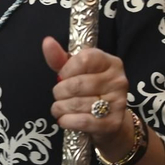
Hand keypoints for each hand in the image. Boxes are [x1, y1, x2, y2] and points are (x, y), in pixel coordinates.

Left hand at [42, 36, 134, 156]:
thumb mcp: (75, 72)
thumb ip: (60, 58)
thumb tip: (47, 42)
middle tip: (59, 95)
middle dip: (60, 91)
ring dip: (60, 107)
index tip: (62, 77)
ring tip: (60, 108)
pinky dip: (67, 121)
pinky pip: (82, 121)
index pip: (84, 60)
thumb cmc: (89, 91)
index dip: (66, 70)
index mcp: (110, 62)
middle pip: (77, 84)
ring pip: (77, 103)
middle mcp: (118, 80)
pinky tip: (64, 119)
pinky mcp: (113, 122)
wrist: (108, 121)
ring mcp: (118, 102)